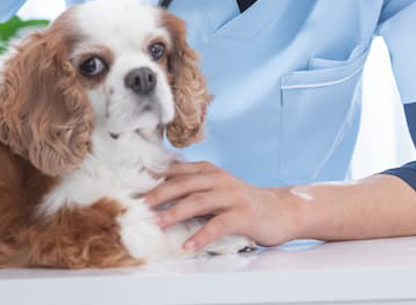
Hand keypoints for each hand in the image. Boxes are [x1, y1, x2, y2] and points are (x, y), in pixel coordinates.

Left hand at [144, 161, 298, 250]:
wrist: (282, 210)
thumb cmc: (242, 202)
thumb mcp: (216, 188)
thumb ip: (192, 187)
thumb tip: (158, 192)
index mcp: (209, 171)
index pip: (177, 170)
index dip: (155, 177)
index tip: (133, 184)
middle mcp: (219, 179)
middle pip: (183, 184)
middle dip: (159, 193)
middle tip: (140, 204)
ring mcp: (232, 196)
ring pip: (198, 202)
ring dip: (175, 213)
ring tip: (157, 223)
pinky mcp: (243, 214)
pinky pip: (218, 225)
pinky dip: (201, 235)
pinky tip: (188, 245)